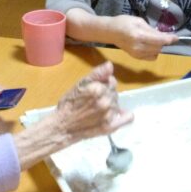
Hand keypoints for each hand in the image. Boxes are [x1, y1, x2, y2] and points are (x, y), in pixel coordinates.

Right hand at [14, 61, 133, 169]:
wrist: (62, 126)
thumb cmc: (69, 103)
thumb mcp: (79, 84)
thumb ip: (96, 74)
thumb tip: (110, 65)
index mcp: (98, 89)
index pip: (111, 81)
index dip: (104, 83)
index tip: (95, 89)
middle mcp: (105, 101)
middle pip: (114, 92)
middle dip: (107, 93)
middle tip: (94, 100)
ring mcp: (109, 115)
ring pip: (117, 103)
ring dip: (111, 104)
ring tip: (98, 108)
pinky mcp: (110, 126)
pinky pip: (127, 118)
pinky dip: (126, 115)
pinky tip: (121, 114)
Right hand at [112, 15, 176, 59]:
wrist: (110, 32)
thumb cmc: (123, 22)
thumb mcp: (139, 21)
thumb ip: (151, 29)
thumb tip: (162, 35)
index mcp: (139, 35)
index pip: (159, 40)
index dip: (169, 39)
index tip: (177, 37)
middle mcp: (138, 47)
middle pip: (159, 47)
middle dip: (164, 42)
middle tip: (165, 35)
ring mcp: (137, 54)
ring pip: (156, 53)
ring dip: (159, 47)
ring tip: (156, 39)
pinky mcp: (136, 57)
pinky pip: (151, 57)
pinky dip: (154, 52)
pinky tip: (151, 45)